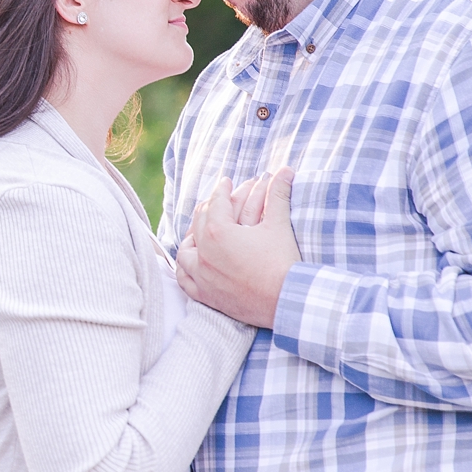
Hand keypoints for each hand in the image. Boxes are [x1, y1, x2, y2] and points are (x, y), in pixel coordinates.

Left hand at [176, 167, 298, 327]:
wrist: (287, 301)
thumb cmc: (283, 262)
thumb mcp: (279, 224)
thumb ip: (278, 194)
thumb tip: (286, 170)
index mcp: (218, 232)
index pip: (216, 203)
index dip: (222, 189)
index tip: (225, 182)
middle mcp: (204, 253)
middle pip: (199, 223)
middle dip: (208, 209)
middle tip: (216, 203)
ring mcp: (202, 276)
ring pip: (186, 251)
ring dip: (192, 239)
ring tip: (200, 233)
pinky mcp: (206, 296)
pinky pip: (184, 280)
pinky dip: (185, 269)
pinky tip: (192, 263)